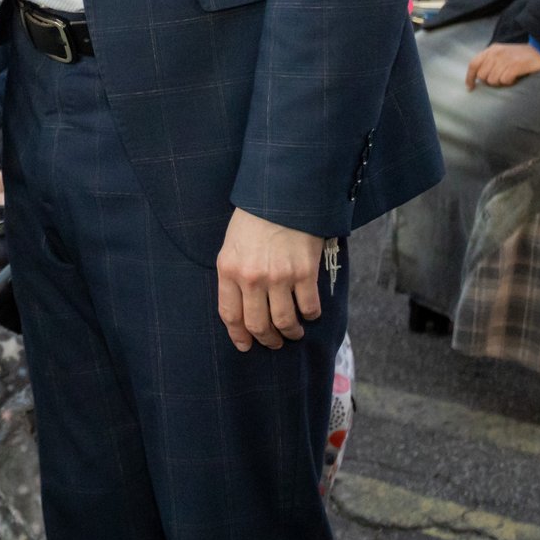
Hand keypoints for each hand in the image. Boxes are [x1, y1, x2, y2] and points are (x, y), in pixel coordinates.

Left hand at [216, 209, 323, 351]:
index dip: (238, 335)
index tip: (245, 345)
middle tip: (273, 342)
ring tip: (293, 333)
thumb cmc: (255, 217)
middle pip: (257, 324)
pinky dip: (310, 315)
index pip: (230, 314)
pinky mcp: (304, 273)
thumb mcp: (233, 244)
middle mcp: (252, 278)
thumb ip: (234, 273)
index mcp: (229, 269)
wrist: (283, 195)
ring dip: (290, 333)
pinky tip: (309, 313)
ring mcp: (279, 277)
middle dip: (266, 340)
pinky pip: (308, 307)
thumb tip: (242, 305)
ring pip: (284, 322)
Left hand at [465, 42, 539, 89]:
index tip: (470, 88)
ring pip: (493, 80)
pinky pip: (505, 80)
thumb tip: (478, 78)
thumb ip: (490, 62)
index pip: (474, 64)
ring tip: (510, 77)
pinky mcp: (516, 65)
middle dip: (491, 82)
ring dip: (501, 83)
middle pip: (483, 76)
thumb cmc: (521, 57)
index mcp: (492, 50)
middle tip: (503, 79)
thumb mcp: (502, 55)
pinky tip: (516, 78)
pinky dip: (510, 83)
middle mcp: (497, 53)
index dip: (470, 77)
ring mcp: (506, 58)